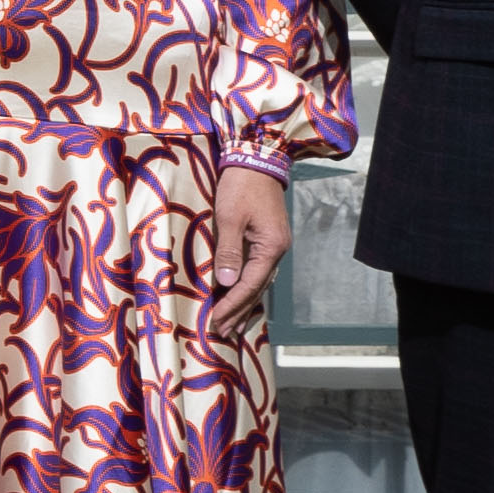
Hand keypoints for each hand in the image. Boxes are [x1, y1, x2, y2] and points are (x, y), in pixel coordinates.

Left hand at [208, 168, 290, 319]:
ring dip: (244, 304)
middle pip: (257, 289)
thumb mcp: (230, 217)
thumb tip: (225, 283)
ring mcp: (274, 246)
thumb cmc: (241, 186)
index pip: (250, 285)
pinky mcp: (267, 240)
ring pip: (259, 283)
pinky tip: (241, 297)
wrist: (257, 159)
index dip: (232, 305)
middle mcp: (276, 251)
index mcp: (271, 247)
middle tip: (223, 333)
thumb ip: (229, 250)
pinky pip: (258, 271)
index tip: (216, 321)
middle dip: (239, 312)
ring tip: (231, 324)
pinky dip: (248, 288)